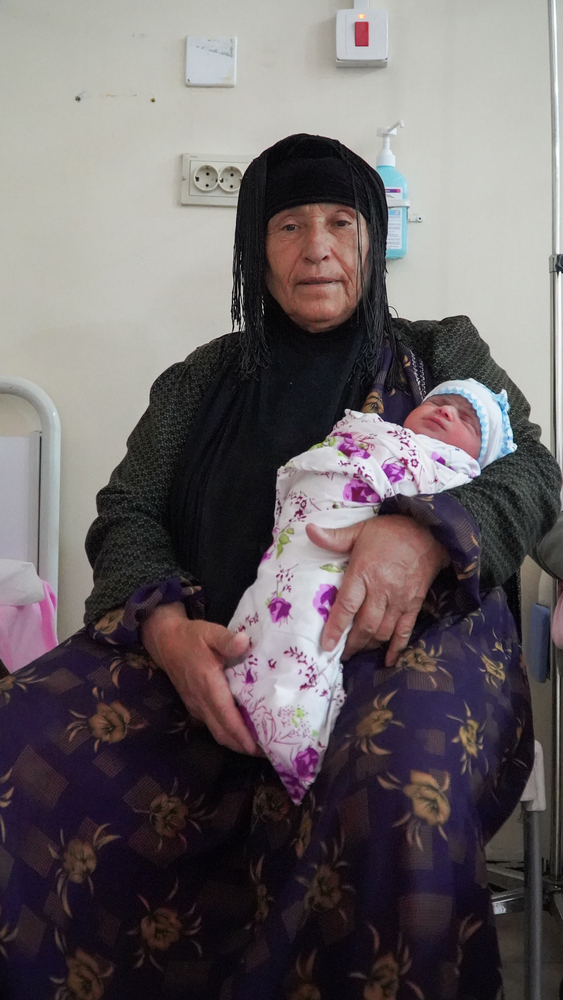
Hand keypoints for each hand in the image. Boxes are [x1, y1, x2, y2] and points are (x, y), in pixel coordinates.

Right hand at [141, 602, 257, 754]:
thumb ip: (227, 639)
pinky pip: (212, 725)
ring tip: (258, 746)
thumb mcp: (210, 632)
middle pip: (222, 732)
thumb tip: (245, 643)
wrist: (165, 642)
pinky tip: (242, 731)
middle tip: (267, 751)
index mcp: (207, 683)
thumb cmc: (191, 637)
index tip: (257, 746)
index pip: (225, 715)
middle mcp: (200, 700)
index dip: (241, 733)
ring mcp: (196, 705)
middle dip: (243, 746)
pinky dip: (227, 733)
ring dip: (236, 742)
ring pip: (216, 732)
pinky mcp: (194, 706)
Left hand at [306, 514, 448, 666]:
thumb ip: (334, 537)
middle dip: (352, 644)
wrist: (428, 531)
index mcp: (365, 572)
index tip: (327, 645)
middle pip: (365, 625)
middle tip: (341, 654)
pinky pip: (405, 631)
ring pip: (383, 631)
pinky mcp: (414, 604)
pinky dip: (396, 648)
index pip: (347, 606)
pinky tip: (387, 660)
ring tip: (358, 653)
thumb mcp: (360, 530)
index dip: (336, 628)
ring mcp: (400, 599)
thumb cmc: (389, 532)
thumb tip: (309, 530)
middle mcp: (382, 590)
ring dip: (369, 646)